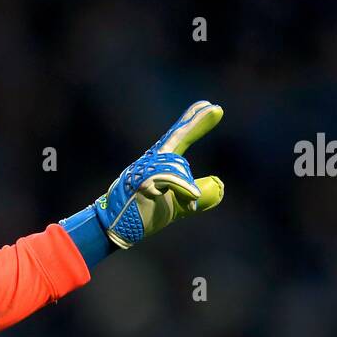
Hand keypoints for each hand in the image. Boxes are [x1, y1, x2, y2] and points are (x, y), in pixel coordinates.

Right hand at [94, 100, 224, 248]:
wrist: (117, 229)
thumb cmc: (143, 214)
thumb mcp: (177, 205)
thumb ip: (197, 195)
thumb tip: (219, 184)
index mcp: (160, 163)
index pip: (179, 139)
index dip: (193, 123)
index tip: (209, 107)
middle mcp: (151, 161)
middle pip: (177, 138)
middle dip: (195, 124)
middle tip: (216, 109)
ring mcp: (145, 169)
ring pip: (177, 167)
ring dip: (187, 187)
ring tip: (191, 203)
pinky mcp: (142, 181)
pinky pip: (171, 179)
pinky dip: (184, 189)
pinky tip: (193, 199)